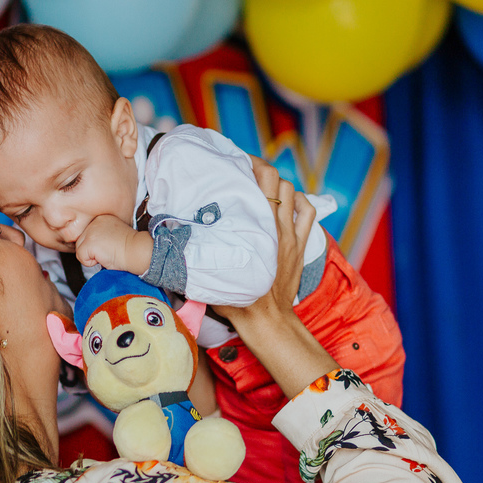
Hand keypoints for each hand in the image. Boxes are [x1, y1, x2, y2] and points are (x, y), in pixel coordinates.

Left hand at [75, 215, 153, 273]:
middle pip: (81, 241)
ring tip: (107, 253)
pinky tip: (104, 257)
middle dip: (92, 251)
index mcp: (102, 218)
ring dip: (91, 256)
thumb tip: (91, 247)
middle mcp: (95, 221)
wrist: (138, 251)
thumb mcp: (113, 236)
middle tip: (108, 251)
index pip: (87, 234)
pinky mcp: (90, 242)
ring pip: (79, 249)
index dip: (96, 246)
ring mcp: (91, 231)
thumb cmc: (130, 248)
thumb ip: (101, 236)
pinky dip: (91, 263)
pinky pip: (81, 258)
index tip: (110, 247)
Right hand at [212, 156, 315, 329]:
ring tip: (264, 188)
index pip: (263, 179)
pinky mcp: (300, 247)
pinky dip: (301, 203)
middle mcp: (277, 226)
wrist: (267, 321)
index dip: (252, 163)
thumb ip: (199, 251)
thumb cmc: (238, 300)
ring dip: (280, 186)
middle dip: (263, 170)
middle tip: (247, 170)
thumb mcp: (213, 271)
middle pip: (277, 180)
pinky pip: (308, 214)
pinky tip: (291, 204)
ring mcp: (291, 236)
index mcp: (257, 227)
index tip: (237, 161)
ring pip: (293, 193)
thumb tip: (173, 235)